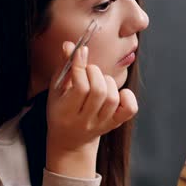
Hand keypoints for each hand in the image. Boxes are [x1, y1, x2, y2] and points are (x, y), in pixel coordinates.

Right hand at [45, 41, 137, 177]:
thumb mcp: (56, 90)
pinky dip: (127, 96)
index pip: (80, 88)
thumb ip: (64, 67)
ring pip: (113, 98)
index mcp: (66, 113)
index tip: (81, 52)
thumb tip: (69, 45)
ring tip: (98, 80)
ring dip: (107, 81)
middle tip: (89, 70)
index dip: (81, 67)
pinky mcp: (115, 124)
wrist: (69, 140)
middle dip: (95, 72)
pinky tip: (117, 92)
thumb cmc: (60, 110)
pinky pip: (129, 109)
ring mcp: (102, 124)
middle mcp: (85, 121)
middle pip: (99, 91)